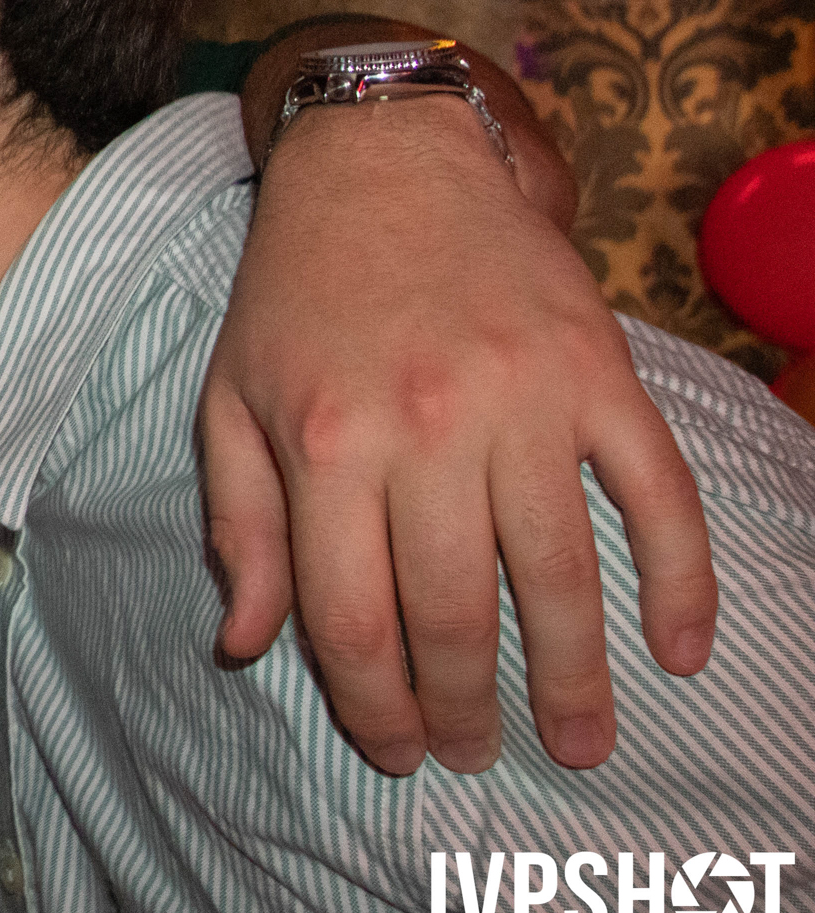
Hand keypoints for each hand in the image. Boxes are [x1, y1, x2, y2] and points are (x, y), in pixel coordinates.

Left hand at [200, 33, 715, 777]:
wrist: (385, 158)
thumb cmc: (296, 293)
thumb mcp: (232, 402)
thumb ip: (241, 527)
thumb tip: (245, 646)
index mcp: (326, 442)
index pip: (352, 619)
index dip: (374, 706)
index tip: (397, 749)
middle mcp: (425, 426)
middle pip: (453, 613)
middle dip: (467, 708)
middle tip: (481, 754)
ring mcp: (522, 399)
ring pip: (559, 574)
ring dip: (573, 675)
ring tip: (581, 740)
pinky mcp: (599, 371)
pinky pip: (656, 495)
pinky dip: (681, 581)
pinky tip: (679, 651)